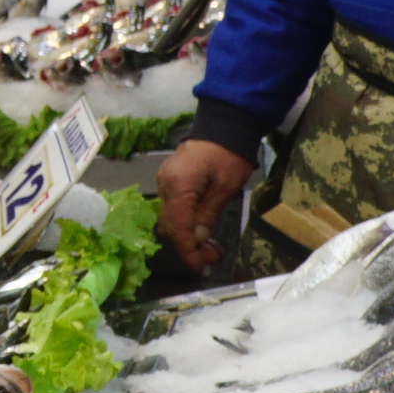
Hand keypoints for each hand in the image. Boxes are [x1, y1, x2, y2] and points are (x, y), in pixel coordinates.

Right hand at [157, 138, 253, 271]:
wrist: (224, 123)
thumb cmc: (228, 154)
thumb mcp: (225, 188)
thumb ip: (208, 215)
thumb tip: (198, 240)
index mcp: (178, 186)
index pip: (177, 227)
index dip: (187, 251)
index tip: (198, 268)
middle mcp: (165, 185)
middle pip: (169, 226)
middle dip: (188, 246)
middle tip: (212, 257)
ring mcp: (165, 181)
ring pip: (171, 218)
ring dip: (188, 235)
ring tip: (210, 246)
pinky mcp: (171, 180)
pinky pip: (174, 207)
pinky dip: (186, 221)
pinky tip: (201, 228)